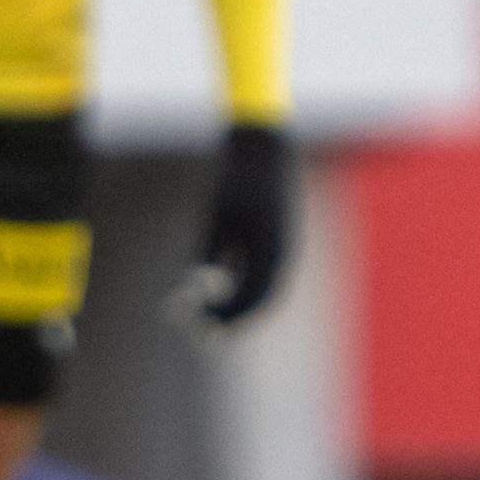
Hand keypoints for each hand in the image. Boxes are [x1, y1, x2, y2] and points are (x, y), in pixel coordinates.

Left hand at [186, 121, 295, 327]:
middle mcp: (281, 253)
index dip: (227, 314)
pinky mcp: (273, 237)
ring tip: (211, 314)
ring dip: (237, 303)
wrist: (262, 148)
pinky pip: (260, 270)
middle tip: (205, 330)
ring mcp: (280, 246)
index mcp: (272, 251)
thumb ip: (210, 252)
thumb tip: (197, 286)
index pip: (252, 297)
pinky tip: (219, 286)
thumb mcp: (218, 217)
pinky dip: (241, 285)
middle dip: (233, 316)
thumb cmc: (238, 180)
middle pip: (260, 298)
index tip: (202, 325)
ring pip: (261, 287)